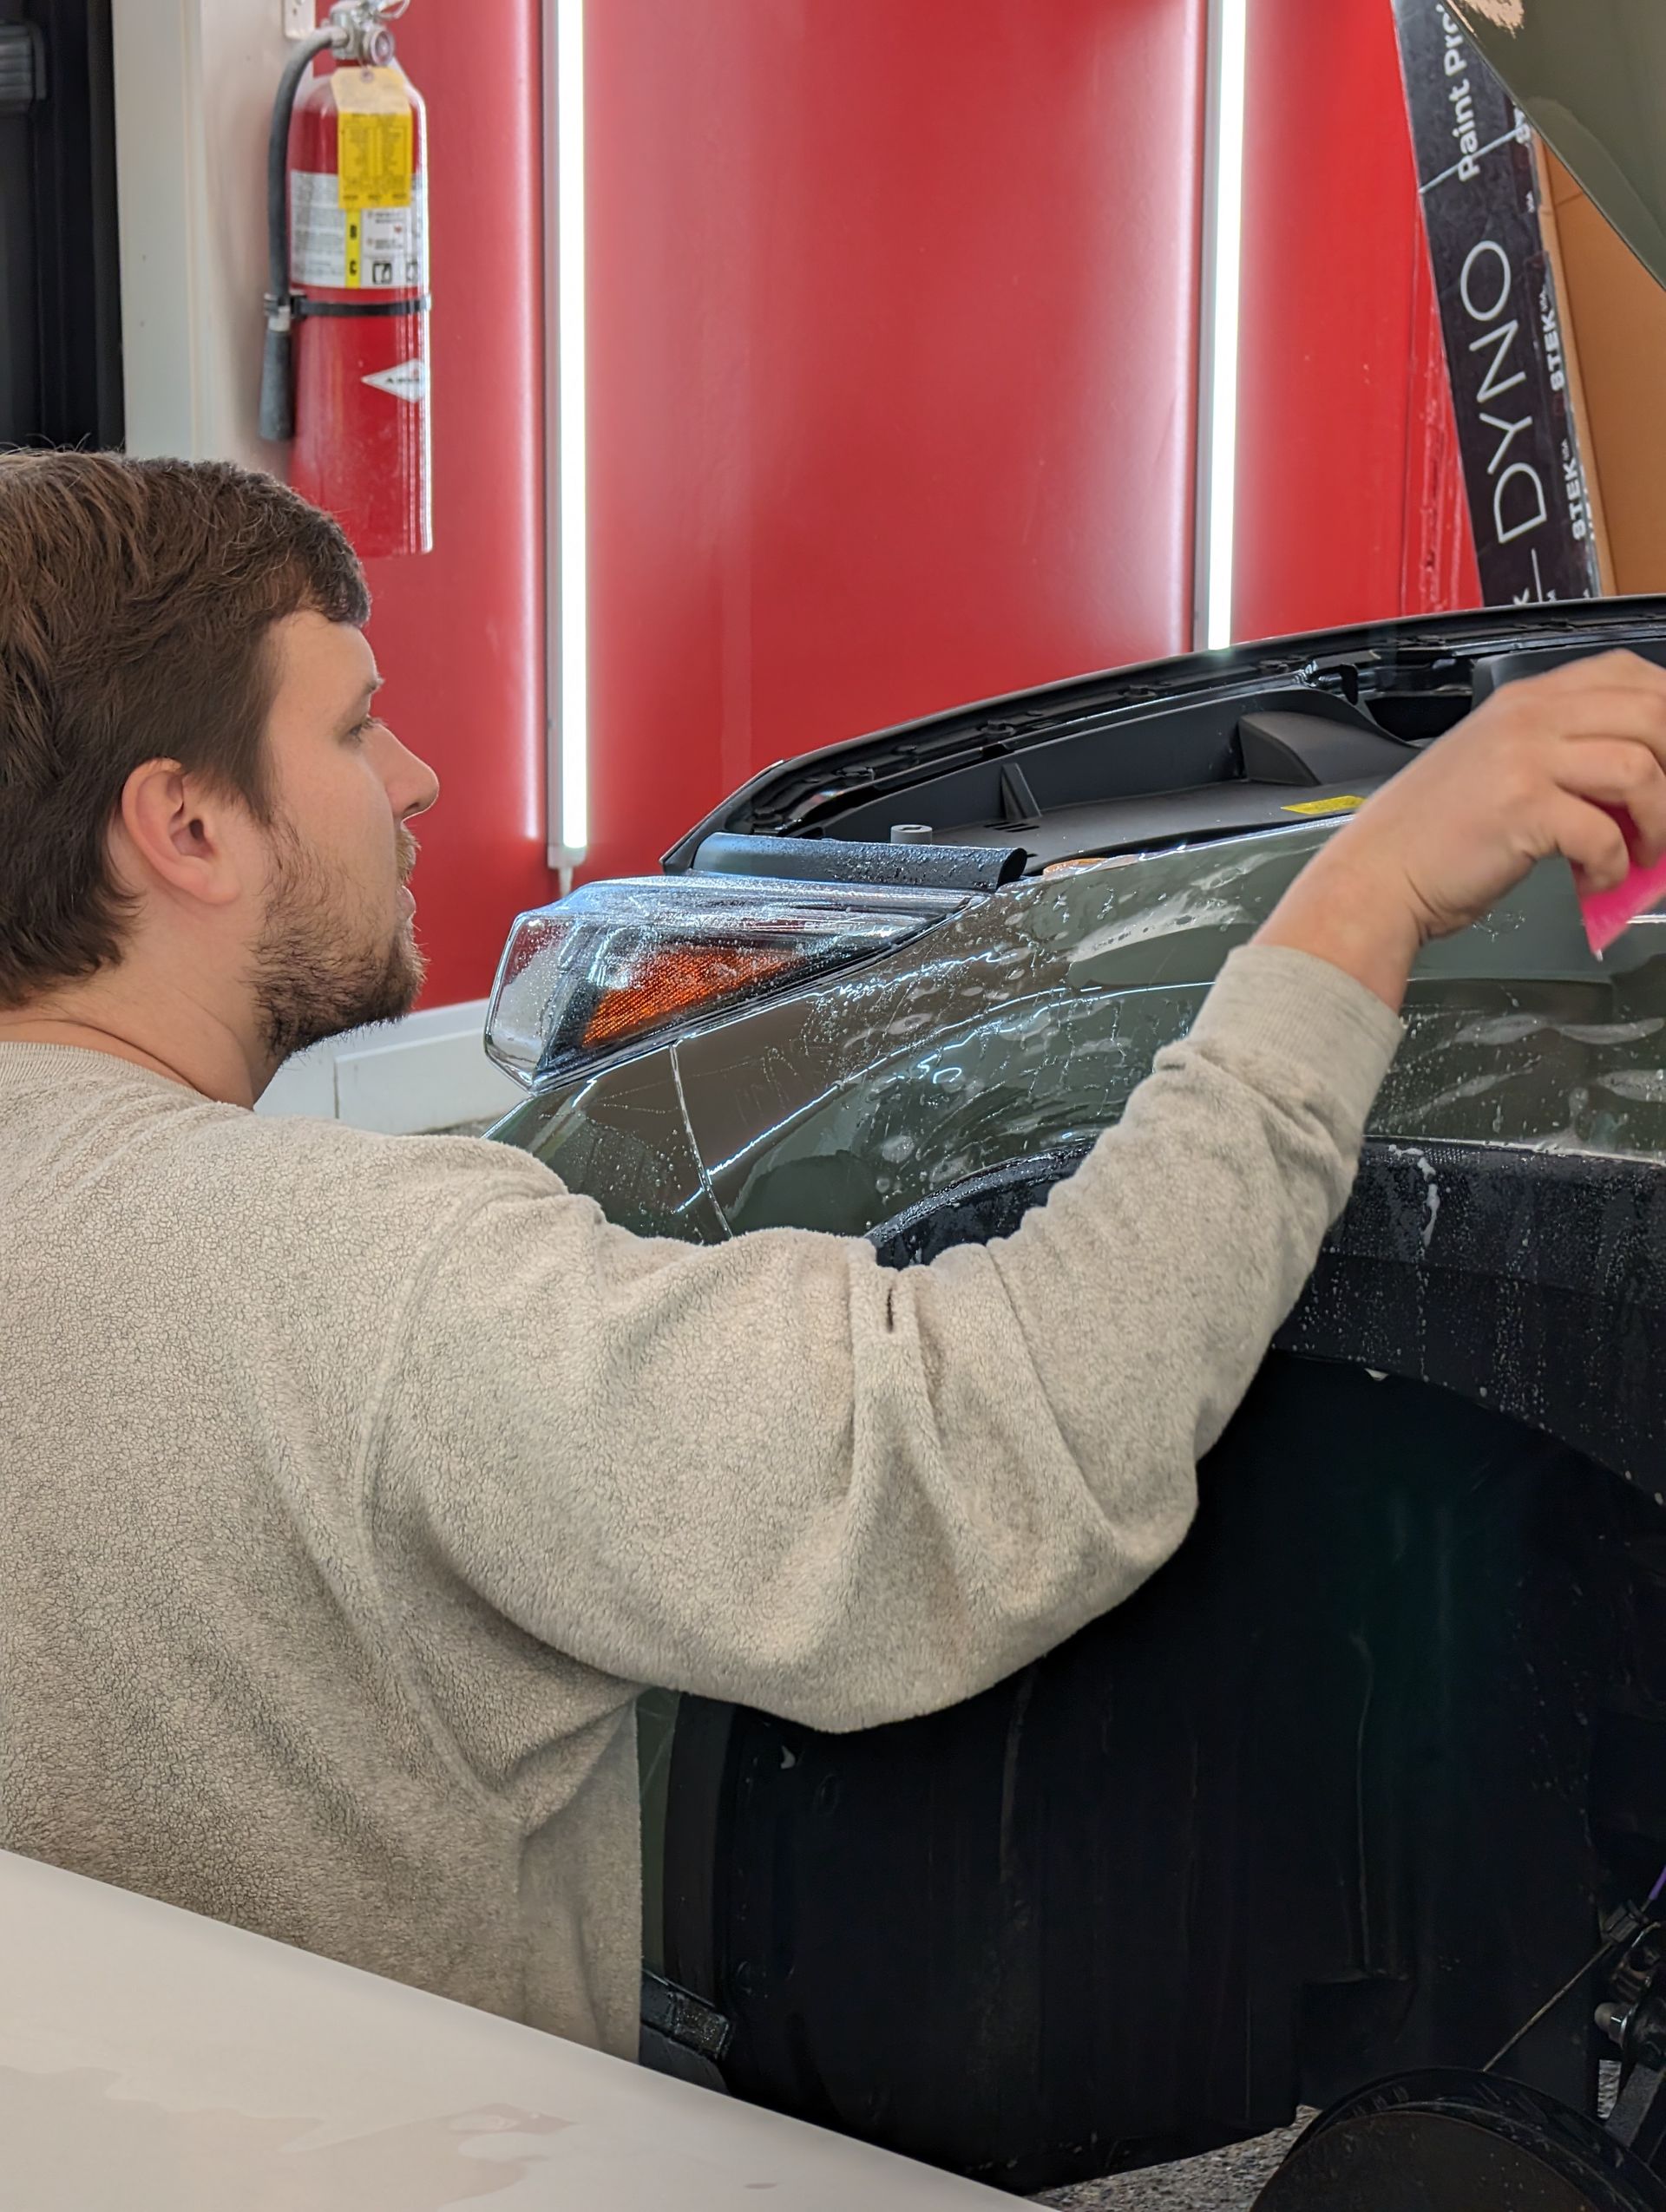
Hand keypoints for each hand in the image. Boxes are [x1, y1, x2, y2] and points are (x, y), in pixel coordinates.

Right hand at [1257, 649, 1665, 1008]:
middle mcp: (1527, 718)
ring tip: (1641, 852)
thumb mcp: (1494, 764)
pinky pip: (1605, 833)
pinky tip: (1594, 878)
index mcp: (1523, 700)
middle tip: (1664, 813)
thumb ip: (1556, 751)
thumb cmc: (1428, 835)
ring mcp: (1524, 760)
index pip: (1628, 673)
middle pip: (1651, 713)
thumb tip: (1633, 778)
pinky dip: (1614, 865)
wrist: (1375, 877)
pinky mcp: (1523, 811)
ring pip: (1640, 769)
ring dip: (1658, 821)